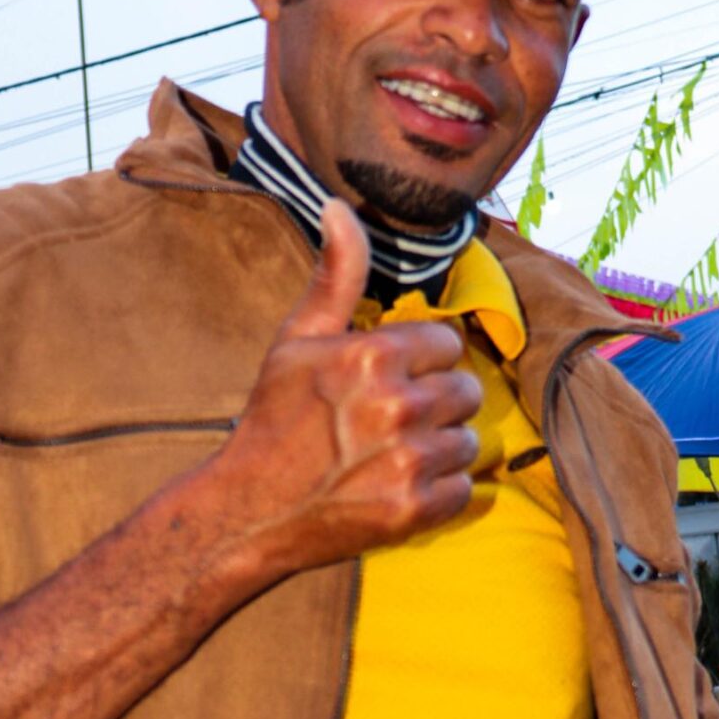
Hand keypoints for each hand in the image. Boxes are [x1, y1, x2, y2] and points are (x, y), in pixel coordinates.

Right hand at [205, 198, 482, 581]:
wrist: (248, 509)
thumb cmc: (273, 419)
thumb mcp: (297, 339)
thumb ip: (336, 276)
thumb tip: (339, 207)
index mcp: (374, 356)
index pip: (447, 346)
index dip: (421, 363)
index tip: (389, 381)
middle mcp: (397, 406)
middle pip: (467, 392)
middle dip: (436, 403)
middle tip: (393, 421)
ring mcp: (408, 461)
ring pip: (469, 442)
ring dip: (441, 448)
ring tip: (396, 455)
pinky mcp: (413, 510)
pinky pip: (464, 489)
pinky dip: (440, 492)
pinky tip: (400, 485)